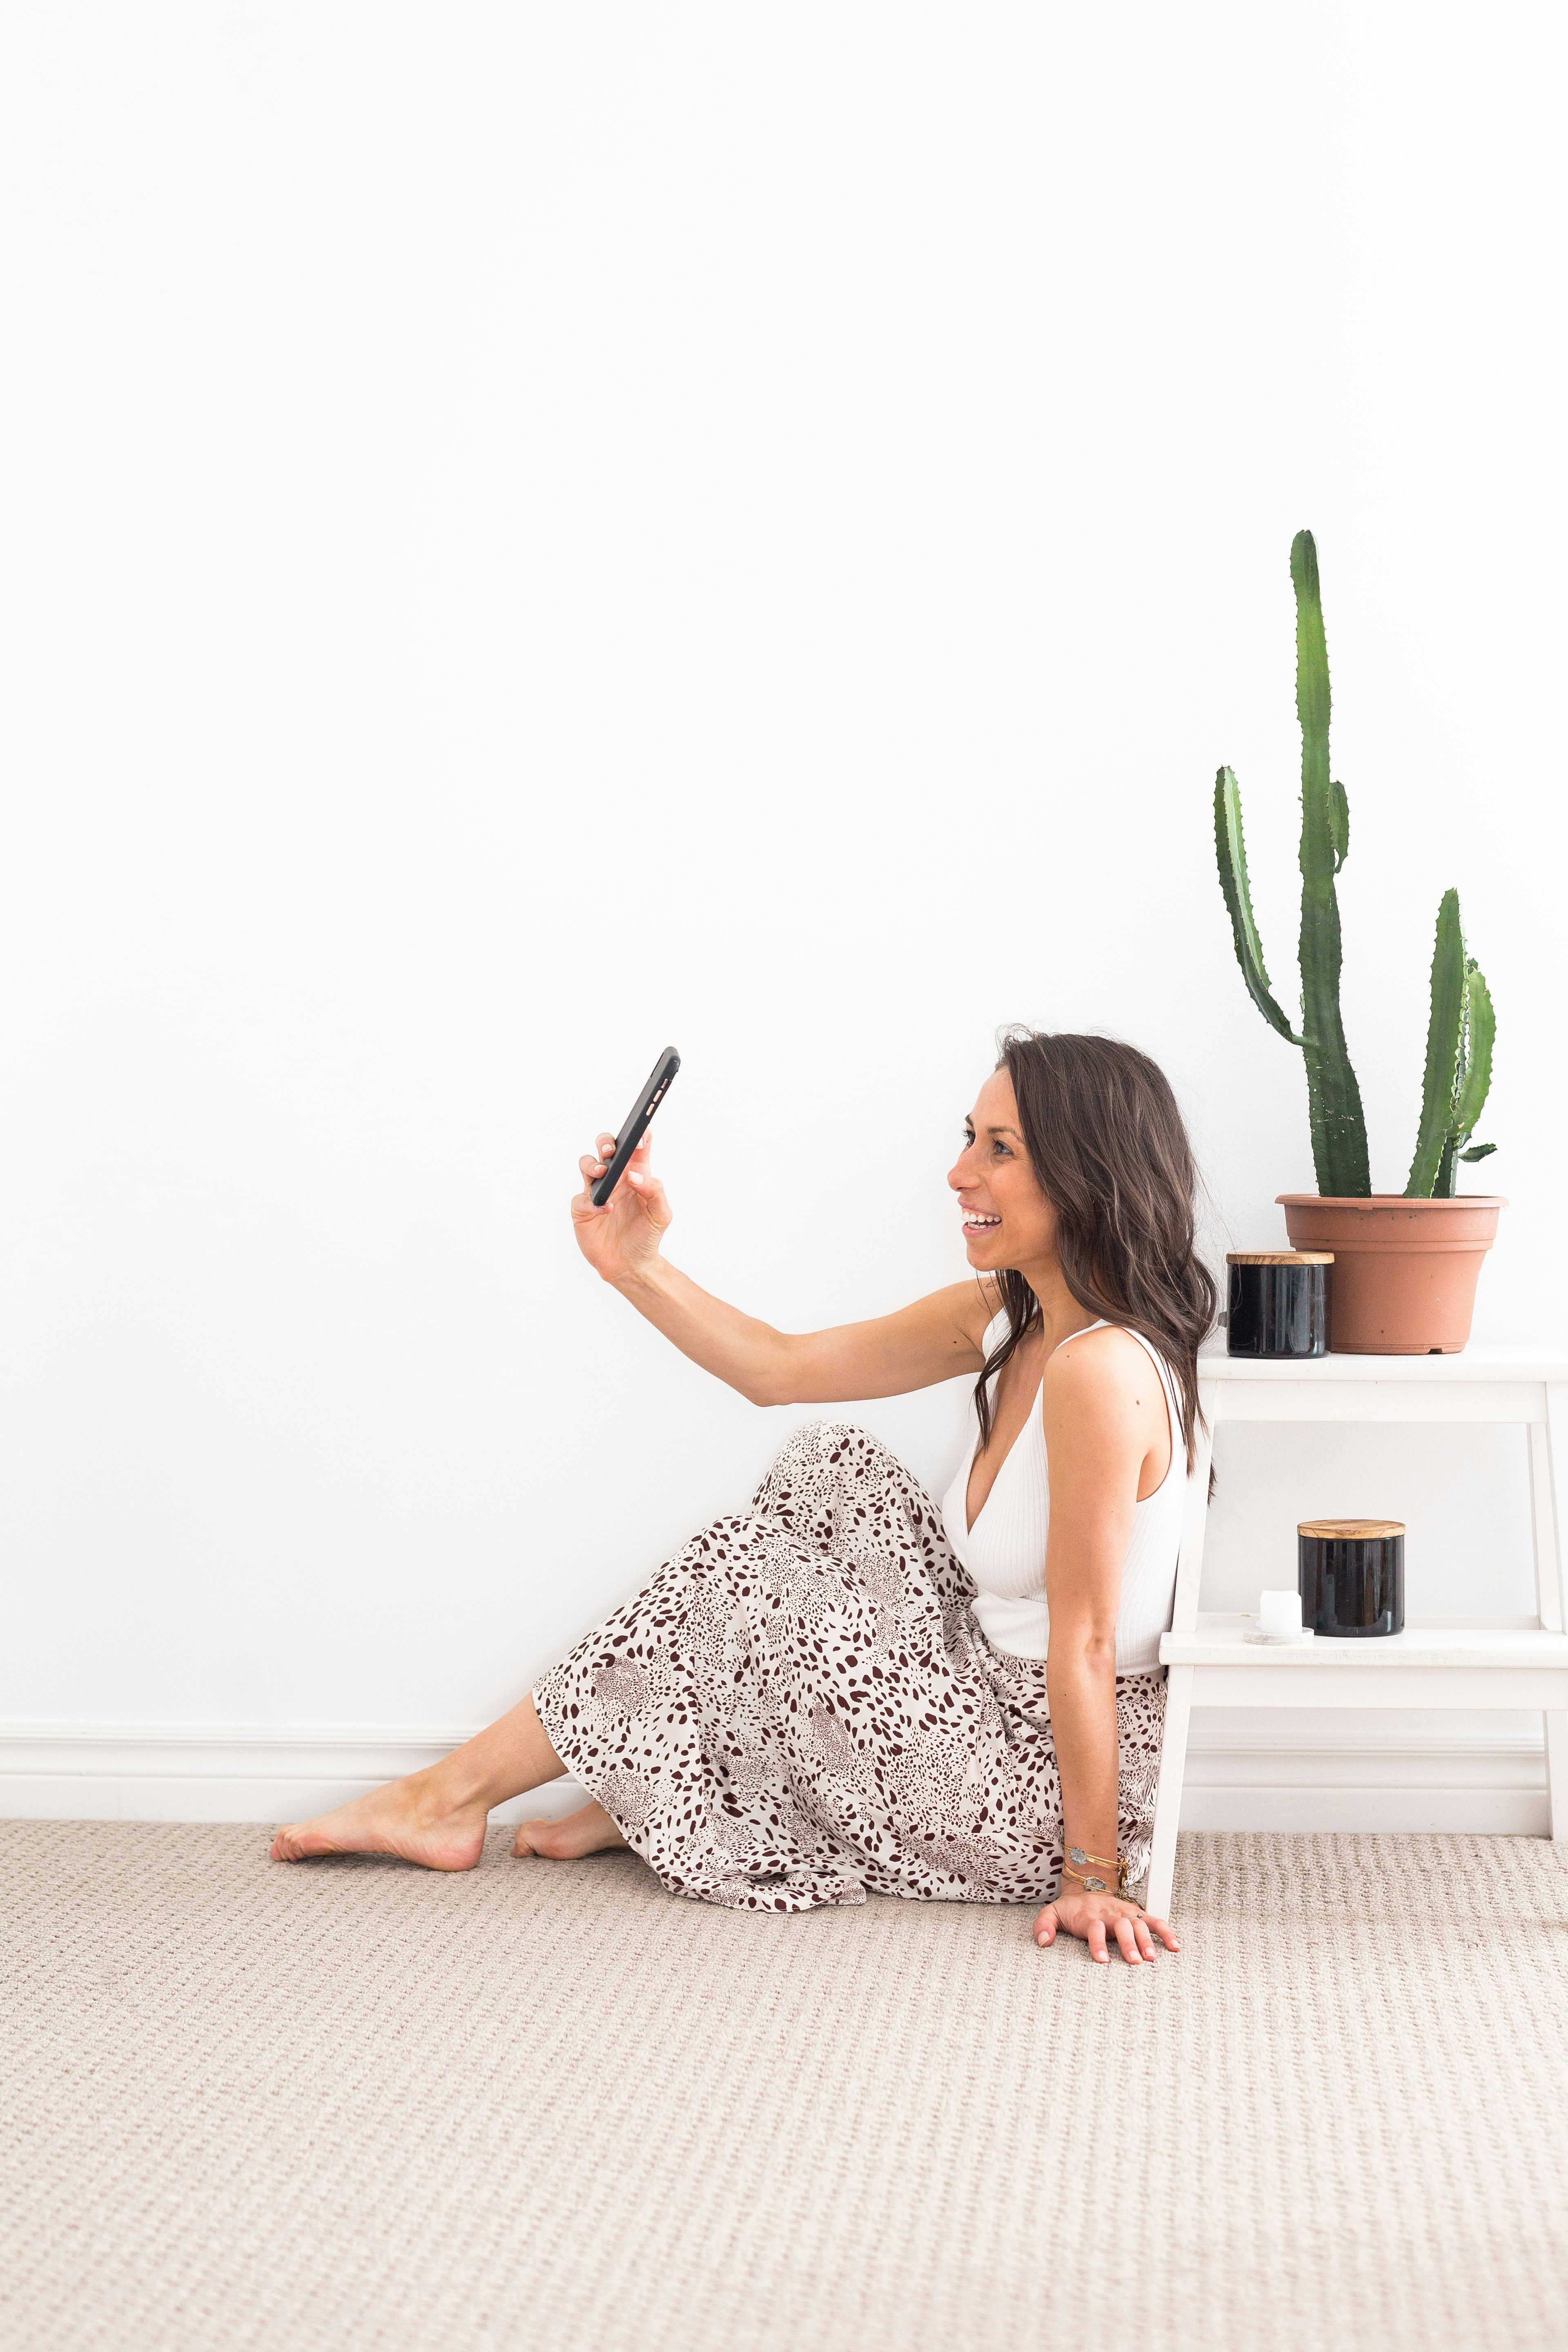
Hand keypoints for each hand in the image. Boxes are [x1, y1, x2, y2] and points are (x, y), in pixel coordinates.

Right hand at [571, 1130, 672, 1284]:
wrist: (631, 1265)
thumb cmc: (647, 1236)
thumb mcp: (661, 1215)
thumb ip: (655, 1192)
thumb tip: (636, 1176)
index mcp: (636, 1174)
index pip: (636, 1147)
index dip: (638, 1135)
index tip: (641, 1133)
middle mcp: (615, 1179)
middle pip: (605, 1148)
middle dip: (605, 1142)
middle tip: (610, 1151)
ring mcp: (597, 1192)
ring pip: (587, 1165)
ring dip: (592, 1165)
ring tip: (603, 1174)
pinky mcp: (583, 1209)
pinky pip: (581, 1198)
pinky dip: (592, 1203)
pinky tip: (606, 1210)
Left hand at [1033, 1887, 1178, 1965]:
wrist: (1086, 1889)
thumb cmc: (1071, 1909)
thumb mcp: (1051, 1913)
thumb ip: (1044, 1925)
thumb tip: (1043, 1942)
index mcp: (1089, 1915)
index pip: (1094, 1928)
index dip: (1097, 1943)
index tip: (1102, 1960)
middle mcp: (1110, 1913)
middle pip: (1121, 1926)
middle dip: (1128, 1943)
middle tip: (1135, 1962)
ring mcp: (1126, 1913)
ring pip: (1139, 1924)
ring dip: (1147, 1940)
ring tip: (1152, 1958)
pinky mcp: (1137, 1914)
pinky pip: (1154, 1921)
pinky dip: (1166, 1932)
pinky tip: (1175, 1947)